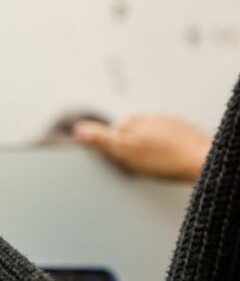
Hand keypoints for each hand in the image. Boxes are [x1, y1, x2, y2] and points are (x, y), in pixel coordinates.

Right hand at [74, 114, 210, 180]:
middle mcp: (150, 116)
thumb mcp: (124, 152)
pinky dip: (167, 149)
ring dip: (150, 149)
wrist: (202, 160)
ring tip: (158, 164)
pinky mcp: (184, 130)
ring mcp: (169, 122)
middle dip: (132, 149)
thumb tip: (78, 129)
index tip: (123, 161)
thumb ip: (100, 139)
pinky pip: (168, 139)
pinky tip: (170, 160)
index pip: (111, 134)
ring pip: (150, 137)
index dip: (115, 151)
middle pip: (131, 135)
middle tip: (140, 164)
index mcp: (132, 119)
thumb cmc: (164, 160)